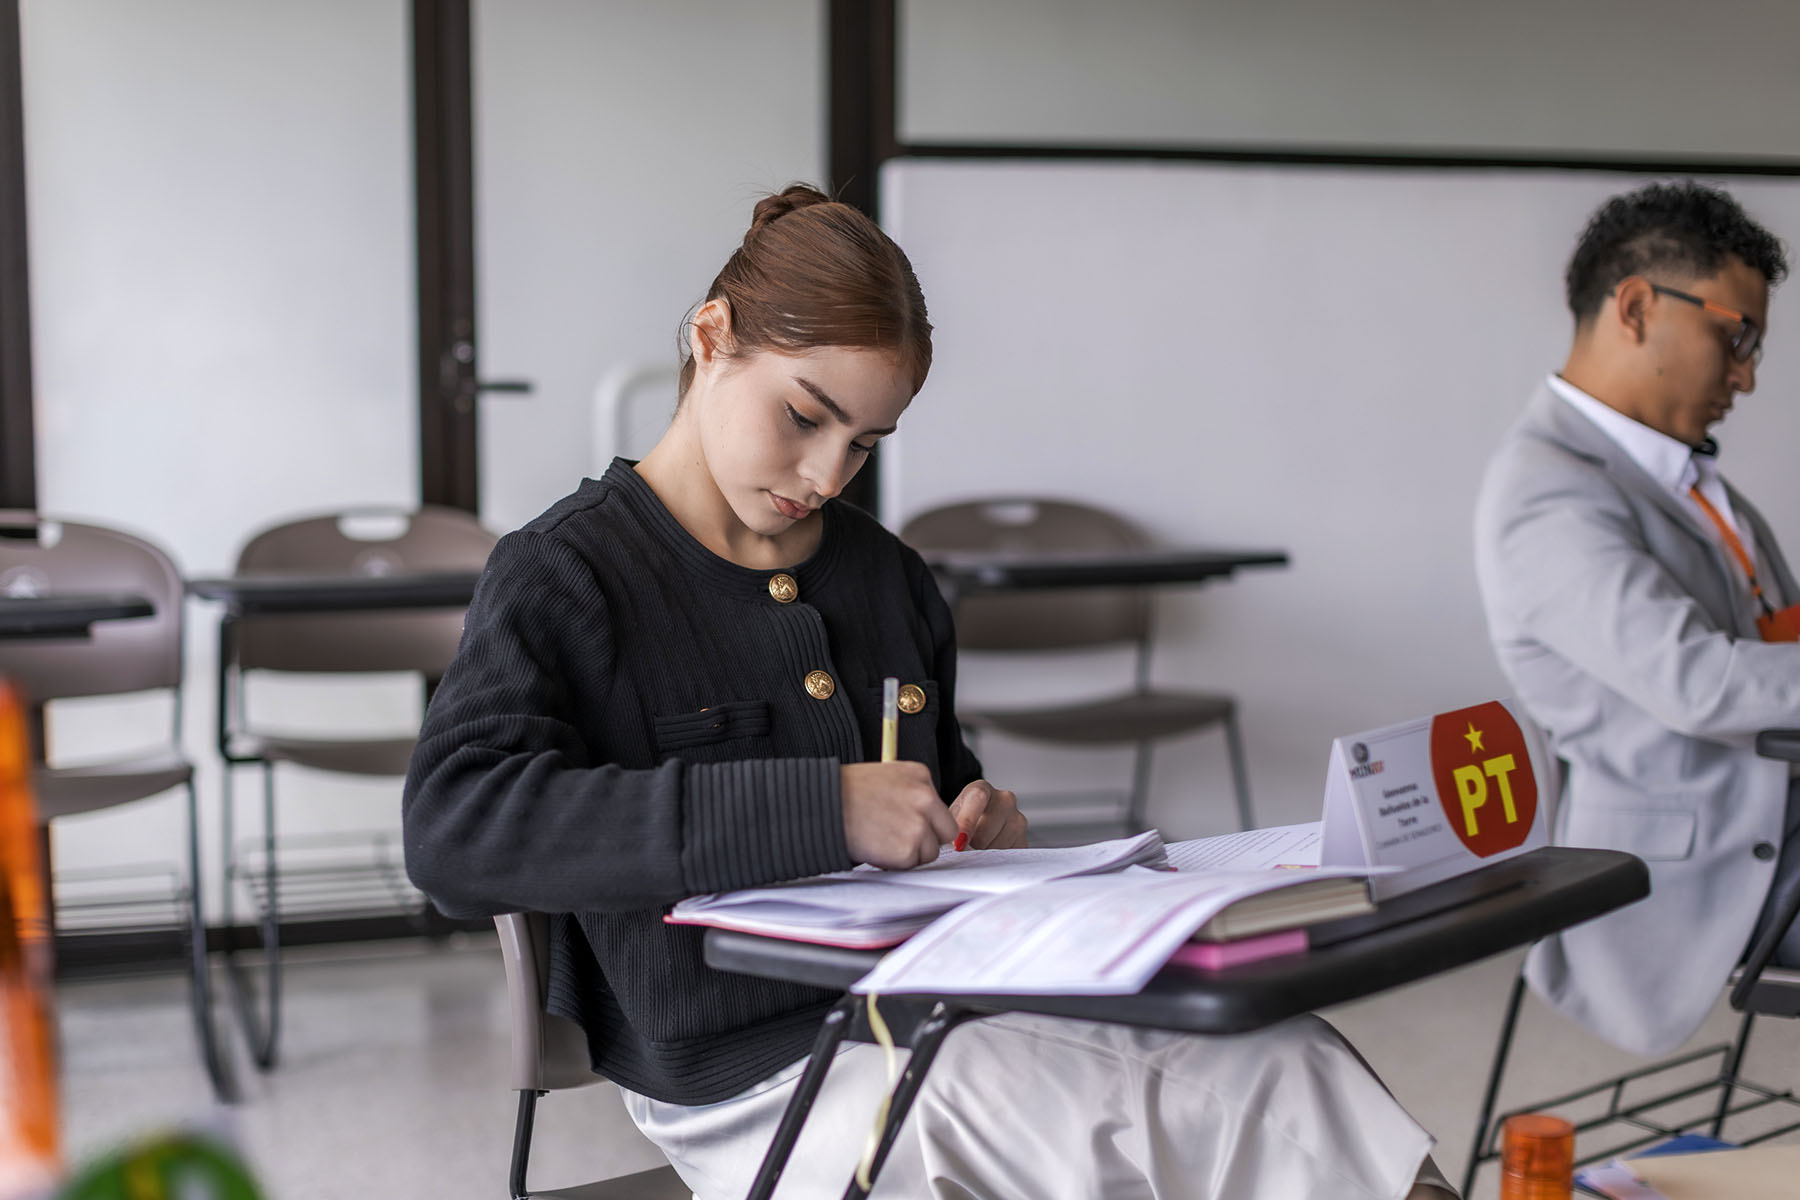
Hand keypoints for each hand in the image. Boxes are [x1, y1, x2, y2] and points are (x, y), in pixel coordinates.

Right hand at [841, 761, 959, 869]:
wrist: (824, 806)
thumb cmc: (845, 792)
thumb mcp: (884, 778)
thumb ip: (908, 794)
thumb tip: (922, 817)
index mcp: (920, 776)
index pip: (939, 806)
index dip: (923, 819)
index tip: (904, 822)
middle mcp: (925, 798)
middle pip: (946, 831)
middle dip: (926, 839)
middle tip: (899, 839)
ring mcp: (919, 824)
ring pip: (930, 851)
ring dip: (910, 853)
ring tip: (882, 841)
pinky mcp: (908, 849)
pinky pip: (911, 864)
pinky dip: (896, 863)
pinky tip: (877, 848)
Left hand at [950, 779, 1027, 849]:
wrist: (979, 820)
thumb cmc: (964, 816)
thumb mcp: (951, 815)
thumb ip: (953, 825)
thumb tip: (959, 844)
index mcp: (983, 788)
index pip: (978, 799)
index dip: (967, 822)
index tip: (959, 842)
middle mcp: (1005, 800)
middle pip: (986, 830)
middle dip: (972, 844)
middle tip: (965, 846)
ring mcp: (1018, 818)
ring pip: (997, 846)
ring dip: (984, 853)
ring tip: (978, 845)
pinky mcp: (1024, 838)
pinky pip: (1008, 856)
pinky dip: (996, 859)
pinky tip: (989, 850)